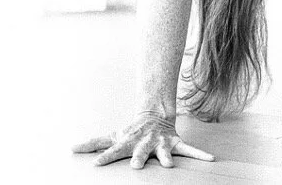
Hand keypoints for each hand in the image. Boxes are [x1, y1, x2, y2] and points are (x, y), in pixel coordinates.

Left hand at [72, 111, 214, 168]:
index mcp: (128, 143)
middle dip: (139, 158)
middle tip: (136, 167)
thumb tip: (70, 148)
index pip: (113, 151)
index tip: (95, 165)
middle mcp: (144, 143)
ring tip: (169, 166)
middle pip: (140, 152)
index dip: (105, 157)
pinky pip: (189, 150)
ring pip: (163, 151)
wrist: (155, 114)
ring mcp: (160, 143)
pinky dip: (200, 155)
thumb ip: (93, 143)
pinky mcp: (175, 143)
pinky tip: (211, 161)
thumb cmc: (130, 131)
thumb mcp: (112, 135)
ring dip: (166, 158)